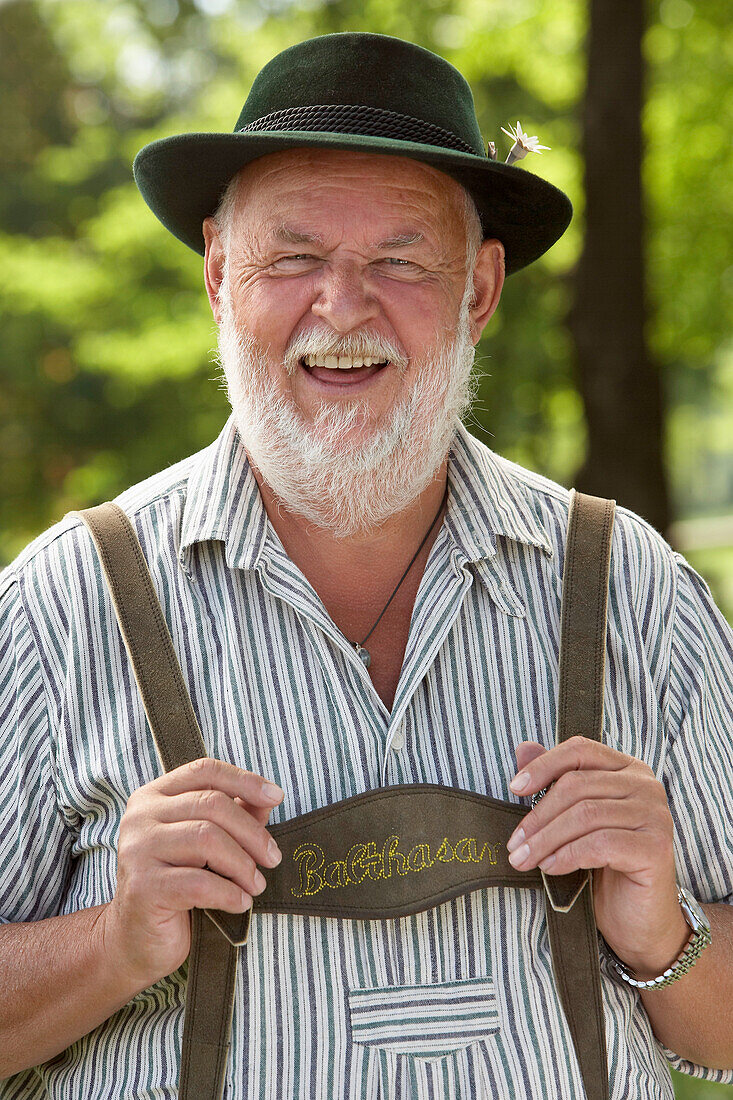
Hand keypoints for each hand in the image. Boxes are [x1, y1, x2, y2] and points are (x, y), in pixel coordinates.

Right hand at [104, 758, 284, 988]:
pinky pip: (199, 882)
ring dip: (243, 865)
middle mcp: (140, 817)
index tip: (277, 797)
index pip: (204, 771)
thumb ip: (234, 816)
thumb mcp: (206, 845)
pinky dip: (229, 893)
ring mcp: (137, 850)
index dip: (245, 780)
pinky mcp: (142, 886)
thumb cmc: (177, 885)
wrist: (137, 941)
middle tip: (273, 858)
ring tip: (256, 884)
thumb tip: (268, 800)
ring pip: (207, 839)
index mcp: (153, 796)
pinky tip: (240, 903)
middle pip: (212, 804)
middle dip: (252, 832)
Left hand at [506, 737, 689, 977]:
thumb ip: (554, 782)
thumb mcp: (574, 822)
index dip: (543, 765)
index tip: (514, 789)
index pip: (580, 750)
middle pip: (577, 786)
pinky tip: (550, 868)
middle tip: (514, 844)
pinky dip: (568, 855)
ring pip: (585, 815)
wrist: (639, 921)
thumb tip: (523, 747)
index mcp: (628, 769)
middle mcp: (646, 786)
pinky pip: (600, 843)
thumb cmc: (605, 867)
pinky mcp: (656, 847)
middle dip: (538, 816)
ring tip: (524, 859)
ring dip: (546, 839)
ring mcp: (655, 815)